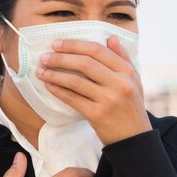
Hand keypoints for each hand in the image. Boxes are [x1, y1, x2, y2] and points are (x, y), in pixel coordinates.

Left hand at [36, 36, 151, 144]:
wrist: (135, 139)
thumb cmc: (132, 107)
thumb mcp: (134, 80)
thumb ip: (123, 58)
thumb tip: (110, 38)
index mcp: (127, 71)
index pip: (98, 51)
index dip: (75, 45)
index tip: (57, 44)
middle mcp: (119, 83)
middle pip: (85, 63)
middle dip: (61, 58)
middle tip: (45, 57)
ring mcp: (108, 99)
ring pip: (76, 81)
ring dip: (55, 74)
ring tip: (41, 71)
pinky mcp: (97, 115)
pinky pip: (72, 99)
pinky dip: (58, 90)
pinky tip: (48, 85)